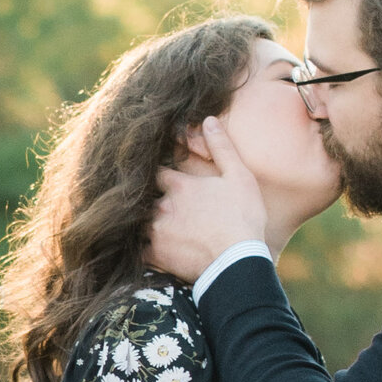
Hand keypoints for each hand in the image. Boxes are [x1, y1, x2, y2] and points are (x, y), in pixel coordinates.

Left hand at [146, 117, 270, 281]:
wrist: (237, 262)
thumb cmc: (243, 217)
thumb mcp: (239, 177)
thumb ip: (222, 148)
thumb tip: (208, 120)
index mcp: (179, 185)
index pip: (156, 171)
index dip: (158, 173)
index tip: (161, 177)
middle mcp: (161, 205)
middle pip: (144, 197)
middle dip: (149, 199)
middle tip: (157, 203)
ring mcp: (156, 231)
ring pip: (138, 222)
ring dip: (144, 222)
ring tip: (153, 225)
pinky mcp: (155, 255)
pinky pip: (138, 250)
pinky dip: (141, 247)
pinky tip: (147, 248)